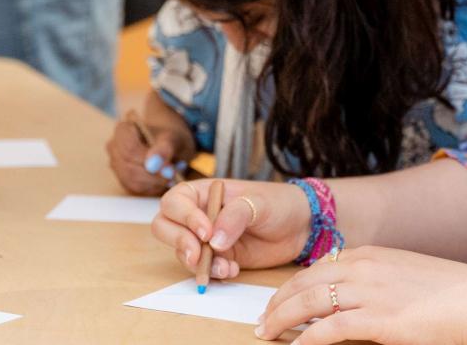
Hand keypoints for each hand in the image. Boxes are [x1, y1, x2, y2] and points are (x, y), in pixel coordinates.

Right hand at [107, 110, 190, 195]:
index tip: (168, 168)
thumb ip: (164, 149)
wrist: (170, 144)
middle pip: (128, 167)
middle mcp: (114, 146)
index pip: (129, 150)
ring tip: (170, 176)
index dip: (148, 162)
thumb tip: (152, 164)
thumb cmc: (170, 138)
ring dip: (154, 183)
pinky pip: (134, 188)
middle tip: (173, 175)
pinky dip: (152, 187)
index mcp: (123, 129)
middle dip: (153, 175)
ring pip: (131, 181)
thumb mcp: (173, 139)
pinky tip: (163, 180)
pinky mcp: (122, 179)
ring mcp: (116, 164)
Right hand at [151, 179, 308, 279]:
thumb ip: (235, 216)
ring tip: (226, 266)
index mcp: (203, 193)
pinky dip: (213, 273)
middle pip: (165, 227)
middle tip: (198, 254)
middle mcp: (198, 215)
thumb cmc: (279, 204)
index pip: (175, 202)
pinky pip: (202, 268)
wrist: (300, 227)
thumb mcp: (259, 203)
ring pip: (182, 252)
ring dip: (198, 263)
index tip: (205, 232)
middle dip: (179, 242)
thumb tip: (213, 240)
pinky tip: (232, 270)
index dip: (184, 217)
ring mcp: (206, 238)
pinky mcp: (218, 258)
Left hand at [258, 246, 466, 344]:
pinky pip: (329, 330)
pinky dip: (307, 340)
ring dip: (283, 321)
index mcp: (368, 255)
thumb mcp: (403, 275)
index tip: (277, 302)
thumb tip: (349, 296)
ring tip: (268, 335)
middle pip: (304, 284)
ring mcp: (369, 293)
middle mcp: (363, 268)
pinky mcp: (379, 320)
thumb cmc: (448, 293)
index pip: (315, 269)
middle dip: (277, 304)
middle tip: (262, 322)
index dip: (290, 287)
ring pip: (309, 304)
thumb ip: (374, 281)